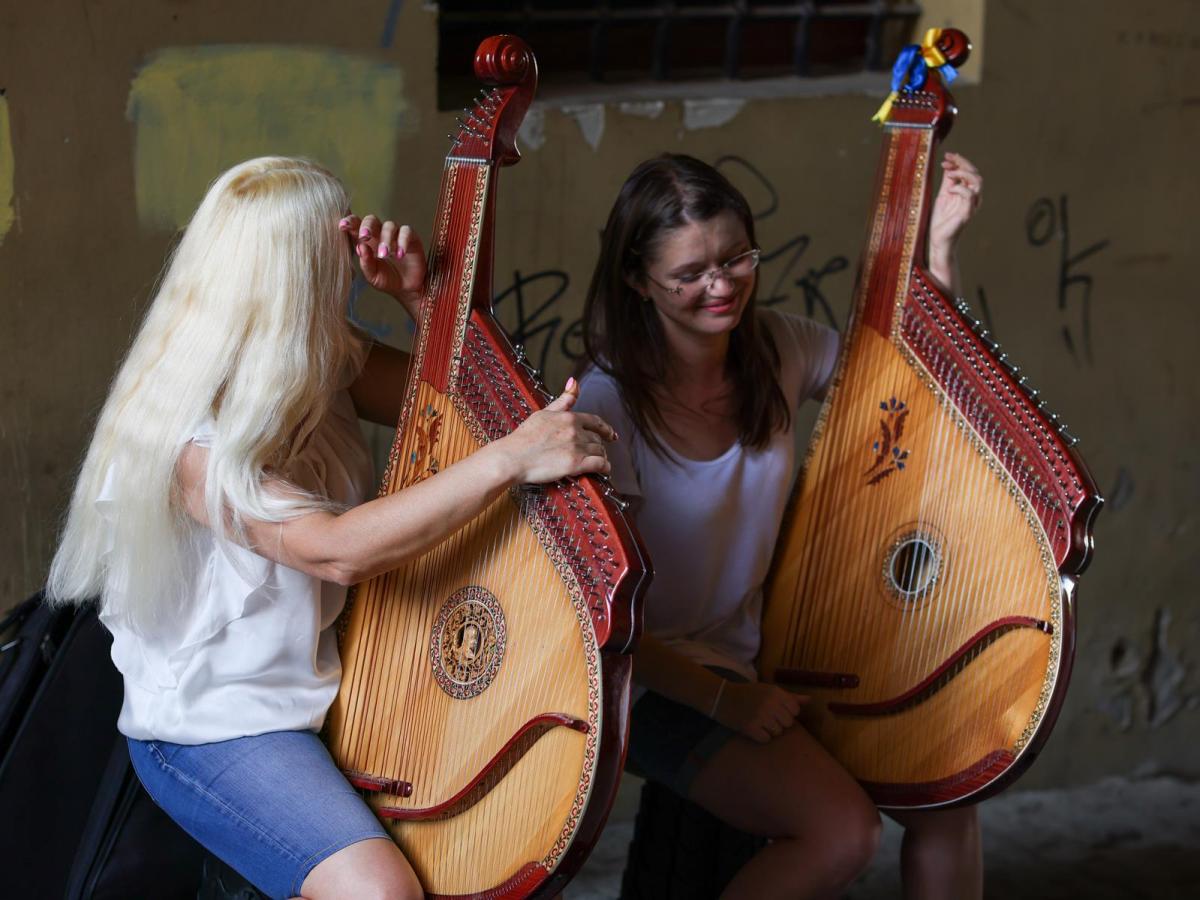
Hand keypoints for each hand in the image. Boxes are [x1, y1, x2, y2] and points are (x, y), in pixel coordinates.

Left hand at [339, 213, 426, 315]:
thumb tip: (360, 246)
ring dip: (385, 239)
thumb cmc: (387, 280)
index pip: (356, 226)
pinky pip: (406, 232)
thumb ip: (366, 263)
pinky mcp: (411, 238)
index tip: (342, 226)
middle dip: (367, 226)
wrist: (407, 289)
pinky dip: (402, 241)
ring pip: (389, 226)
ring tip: (383, 255)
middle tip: (364, 237)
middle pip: (372, 219)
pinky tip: (399, 255)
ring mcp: (396, 234)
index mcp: (366, 241)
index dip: (349, 222)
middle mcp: (380, 233)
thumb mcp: (373, 276)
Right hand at [489, 378, 616, 484]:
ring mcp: (576, 448)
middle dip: (598, 445)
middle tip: (596, 452)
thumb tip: (574, 381)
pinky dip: (605, 468)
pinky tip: (604, 471)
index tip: (611, 435)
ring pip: (600, 451)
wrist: (512, 457)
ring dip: (601, 457)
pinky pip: (600, 465)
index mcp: (569, 418)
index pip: (596, 421)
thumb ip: (563, 400)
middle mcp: (576, 431)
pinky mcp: (575, 464)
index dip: (606, 429)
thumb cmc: (524, 437)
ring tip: (599, 462)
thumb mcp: (544, 412)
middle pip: (597, 438)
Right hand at [713, 681, 808, 743]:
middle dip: (779, 722)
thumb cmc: (749, 694)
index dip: (787, 712)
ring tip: (760, 722)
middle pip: (788, 723)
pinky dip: (760, 736)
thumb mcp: (769, 690)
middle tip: (767, 717)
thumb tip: (810, 700)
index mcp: (775, 692)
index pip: (795, 710)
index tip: (777, 710)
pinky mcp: (750, 727)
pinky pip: (766, 739)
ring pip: (778, 732)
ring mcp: (760, 716)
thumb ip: (790, 697)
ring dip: (770, 730)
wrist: (722, 698)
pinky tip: (754, 728)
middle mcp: (769, 703)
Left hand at [928, 152, 981, 276]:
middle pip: (976, 173)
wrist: (938, 240)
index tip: (946, 156)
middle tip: (946, 160)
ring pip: (978, 181)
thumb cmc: (941, 220)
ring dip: (963, 173)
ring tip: (949, 173)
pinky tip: (949, 189)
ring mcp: (972, 205)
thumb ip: (948, 181)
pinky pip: (970, 195)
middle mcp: (973, 197)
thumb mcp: (943, 195)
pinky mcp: (967, 213)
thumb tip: (949, 165)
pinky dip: (960, 188)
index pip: (970, 171)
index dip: (960, 161)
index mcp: (968, 192)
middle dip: (962, 163)